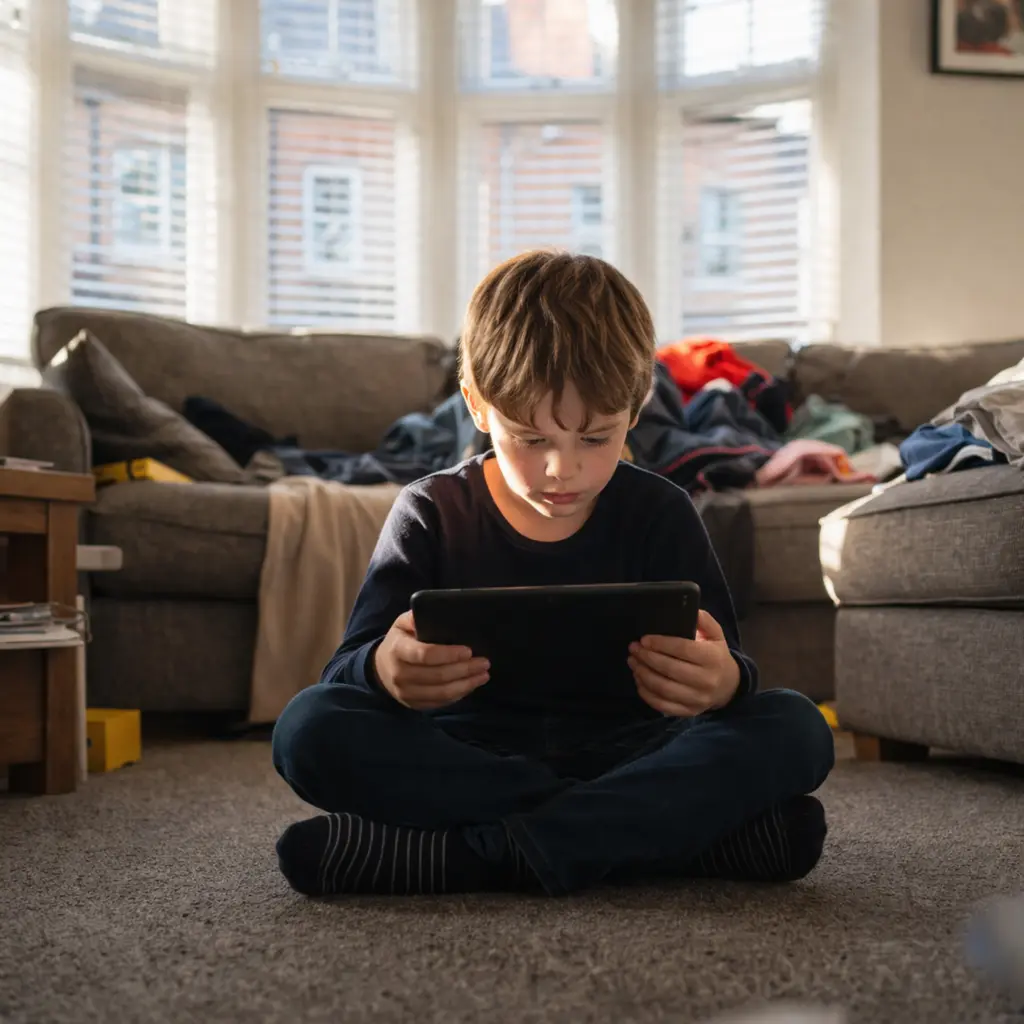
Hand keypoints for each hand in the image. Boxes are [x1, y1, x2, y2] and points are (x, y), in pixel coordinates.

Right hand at [374, 610, 489, 709]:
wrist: (381, 668)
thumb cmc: (399, 641)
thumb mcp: (402, 624)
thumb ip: (416, 617)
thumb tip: (432, 610)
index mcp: (398, 650)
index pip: (425, 654)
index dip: (449, 654)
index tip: (468, 650)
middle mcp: (400, 674)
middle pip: (438, 675)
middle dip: (464, 669)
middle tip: (484, 662)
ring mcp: (406, 693)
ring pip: (441, 692)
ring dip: (466, 684)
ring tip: (483, 675)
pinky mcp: (414, 704)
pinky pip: (440, 702)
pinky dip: (459, 694)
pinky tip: (471, 685)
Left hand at [627, 609, 739, 716]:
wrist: (729, 686)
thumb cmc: (716, 655)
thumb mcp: (715, 634)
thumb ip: (703, 620)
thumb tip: (688, 609)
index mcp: (713, 658)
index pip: (683, 649)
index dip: (661, 644)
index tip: (644, 639)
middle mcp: (706, 681)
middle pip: (669, 669)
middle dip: (647, 657)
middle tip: (634, 648)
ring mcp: (697, 699)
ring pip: (663, 688)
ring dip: (643, 674)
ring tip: (633, 662)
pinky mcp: (689, 711)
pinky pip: (662, 705)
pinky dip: (646, 693)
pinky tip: (639, 680)